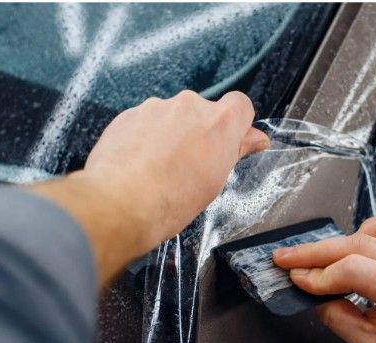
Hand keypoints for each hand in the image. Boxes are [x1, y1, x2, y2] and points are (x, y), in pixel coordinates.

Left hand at [80, 90, 268, 248]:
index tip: (230, 141)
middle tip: (190, 165)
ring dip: (170, 134)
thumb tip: (255, 138)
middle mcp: (189, 106)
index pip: (240, 105)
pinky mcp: (129, 114)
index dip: (236, 123)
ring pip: (171, 116)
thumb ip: (235, 150)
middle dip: (198, 132)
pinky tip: (140, 164)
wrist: (121, 204)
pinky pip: (145, 121)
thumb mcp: (215, 181)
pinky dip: (145, 137)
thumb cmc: (171, 201)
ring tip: (160, 168)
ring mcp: (157, 107)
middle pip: (202, 112)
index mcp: (219, 122)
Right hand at [272, 208, 375, 342]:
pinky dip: (370, 232)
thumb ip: (336, 315)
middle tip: (287, 257)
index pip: (354, 269)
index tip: (295, 279)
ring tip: (329, 261)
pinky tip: (359, 252)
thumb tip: (308, 289)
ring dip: (346, 241)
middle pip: (358, 243)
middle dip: (316, 252)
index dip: (319, 274)